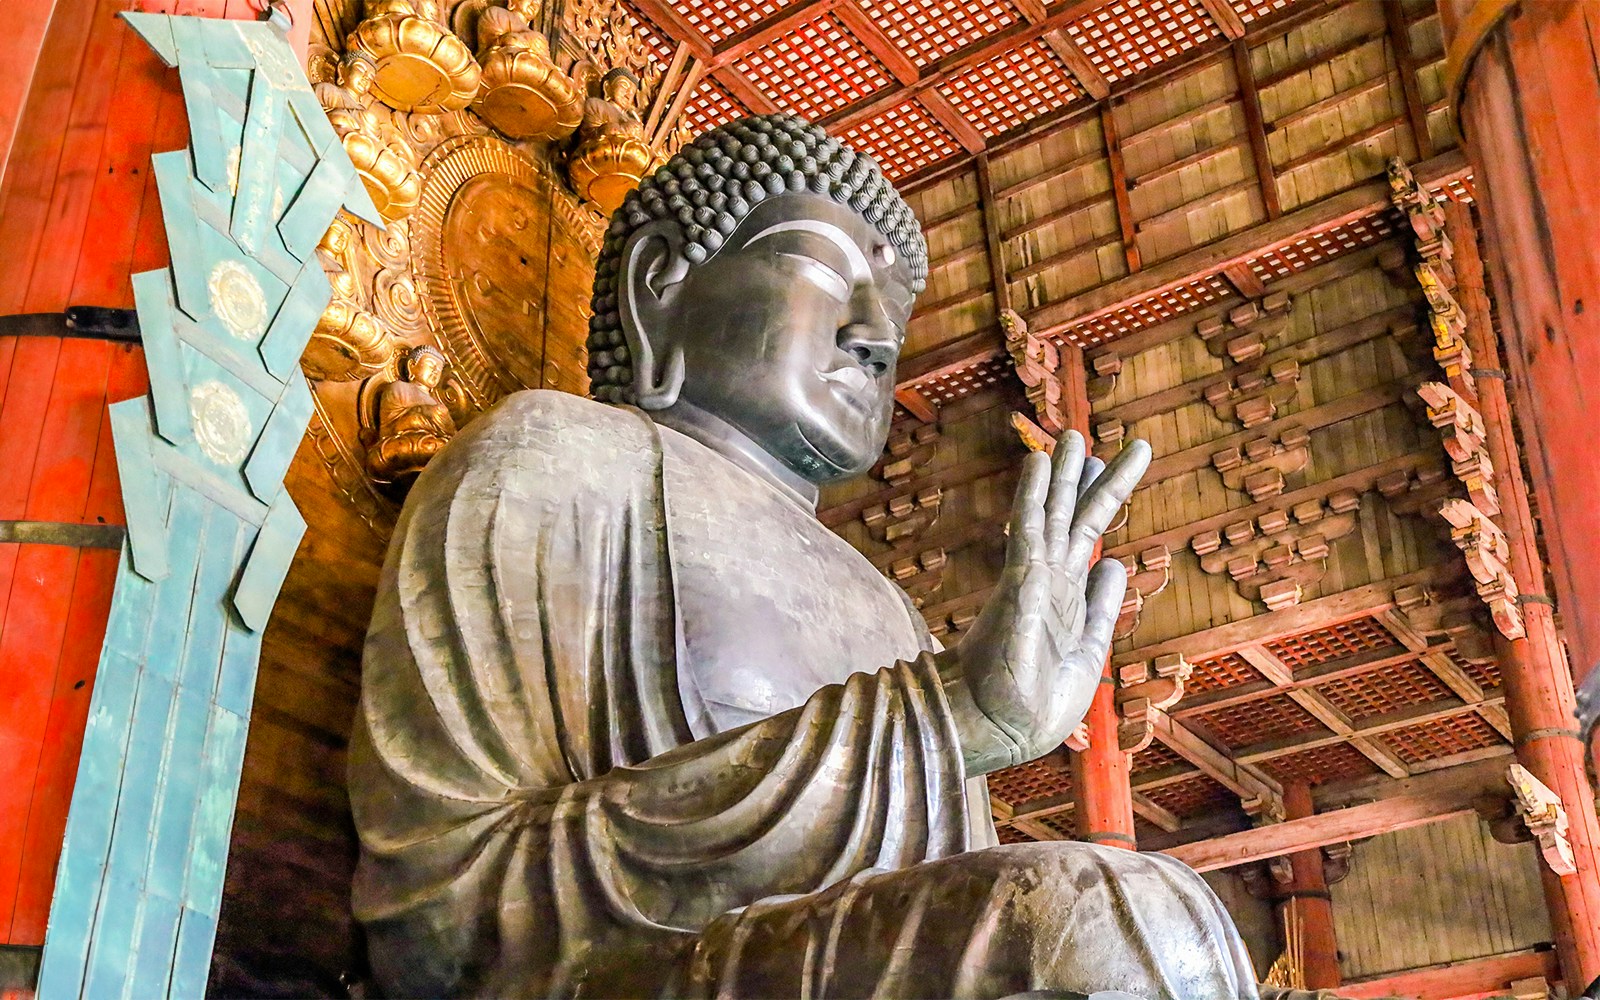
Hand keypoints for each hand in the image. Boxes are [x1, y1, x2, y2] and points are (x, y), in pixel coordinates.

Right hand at [934, 431, 1150, 775]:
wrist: (1001, 730)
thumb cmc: (1036, 704)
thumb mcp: (1089, 650)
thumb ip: (1102, 606)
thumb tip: (1115, 561)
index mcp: (1065, 598)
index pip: (1085, 539)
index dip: (1098, 502)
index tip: (1106, 469)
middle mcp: (1048, 581)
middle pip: (1072, 518)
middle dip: (1084, 477)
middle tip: (1086, 436)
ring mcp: (1032, 580)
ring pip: (1053, 515)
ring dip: (1063, 474)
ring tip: (1073, 435)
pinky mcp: (1020, 585)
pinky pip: (1028, 530)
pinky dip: (1034, 494)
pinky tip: (1039, 462)